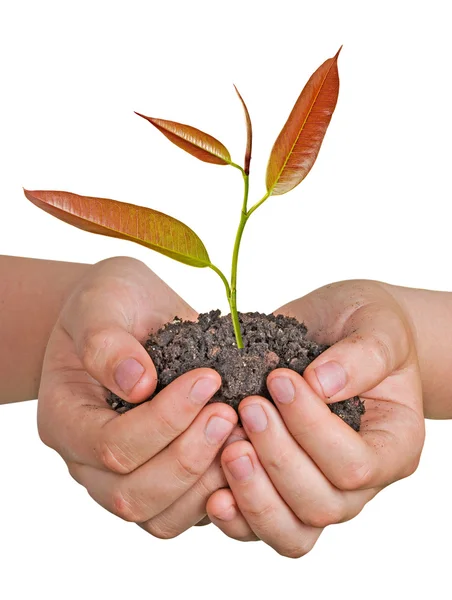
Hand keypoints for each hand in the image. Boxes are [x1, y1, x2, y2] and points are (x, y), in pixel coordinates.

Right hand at [38, 256, 237, 536]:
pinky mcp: (161, 483)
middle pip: (132, 493)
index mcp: (65, 418)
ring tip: (243, 434)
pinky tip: (246, 451)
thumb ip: (107, 341)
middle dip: (189, 456)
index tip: (207, 379)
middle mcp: (88, 461)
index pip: (109, 445)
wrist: (129, 315)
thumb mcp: (102, 302)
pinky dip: (220, 492)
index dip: (163, 420)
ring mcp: (124, 477)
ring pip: (161, 517)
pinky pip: (187, 513)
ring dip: (208, 481)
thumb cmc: (111, 304)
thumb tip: (138, 382)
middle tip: (230, 413)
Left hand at [205, 280, 424, 556]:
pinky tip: (211, 491)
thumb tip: (321, 384)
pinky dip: (235, 517)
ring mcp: (318, 491)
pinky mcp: (280, 490)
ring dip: (253, 495)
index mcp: (393, 445)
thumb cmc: (363, 326)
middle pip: (321, 504)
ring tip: (228, 449)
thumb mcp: (376, 326)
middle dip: (277, 458)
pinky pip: (259, 527)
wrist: (337, 329)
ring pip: (291, 531)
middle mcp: (360, 482)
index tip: (279, 380)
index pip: (355, 464)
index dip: (312, 428)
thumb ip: (362, 355)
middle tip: (248, 408)